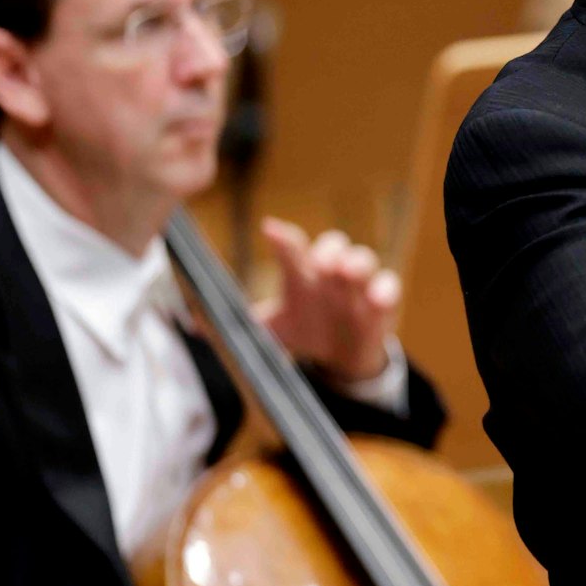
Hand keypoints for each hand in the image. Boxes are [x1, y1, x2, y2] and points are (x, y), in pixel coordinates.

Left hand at [257, 218, 400, 381]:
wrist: (340, 356)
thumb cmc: (305, 330)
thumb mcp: (274, 329)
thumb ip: (245, 324)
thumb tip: (196, 324)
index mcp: (301, 274)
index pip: (292, 249)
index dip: (284, 239)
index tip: (270, 230)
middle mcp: (330, 272)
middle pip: (334, 244)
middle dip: (328, 249)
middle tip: (320, 263)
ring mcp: (358, 284)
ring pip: (363, 258)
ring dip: (356, 262)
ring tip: (347, 272)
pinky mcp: (382, 301)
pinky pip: (389, 285)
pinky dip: (384, 289)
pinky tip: (377, 299)